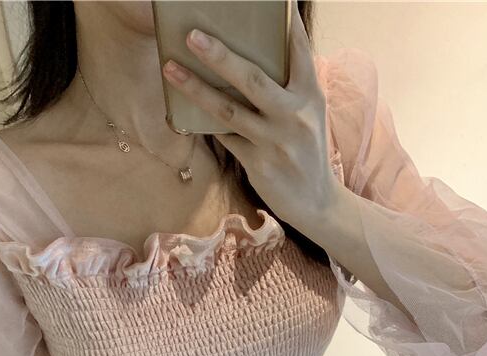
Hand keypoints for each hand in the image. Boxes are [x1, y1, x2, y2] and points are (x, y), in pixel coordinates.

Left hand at [162, 0, 337, 228]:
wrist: (316, 201)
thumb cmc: (307, 150)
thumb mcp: (308, 113)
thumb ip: (289, 86)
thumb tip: (251, 57)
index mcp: (310, 94)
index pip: (298, 50)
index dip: (285, 22)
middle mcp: (295, 115)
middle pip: (253, 79)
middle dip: (220, 56)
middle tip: (192, 36)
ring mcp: (275, 141)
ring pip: (229, 110)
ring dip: (196, 89)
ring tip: (170, 68)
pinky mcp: (259, 164)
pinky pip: (225, 137)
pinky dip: (205, 122)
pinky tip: (182, 108)